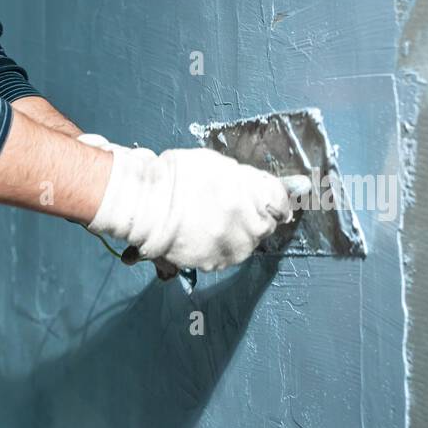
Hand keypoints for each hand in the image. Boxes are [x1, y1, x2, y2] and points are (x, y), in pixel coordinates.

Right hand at [85, 142, 294, 272]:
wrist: (146, 203)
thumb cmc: (178, 177)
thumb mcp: (219, 164)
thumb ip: (247, 179)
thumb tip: (266, 187)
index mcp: (253, 198)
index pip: (281, 202)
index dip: (275, 198)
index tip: (270, 200)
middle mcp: (249, 228)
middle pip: (266, 225)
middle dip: (253, 216)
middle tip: (228, 204)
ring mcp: (232, 249)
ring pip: (246, 243)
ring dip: (235, 232)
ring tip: (209, 217)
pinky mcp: (214, 263)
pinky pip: (225, 254)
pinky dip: (217, 245)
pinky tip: (200, 231)